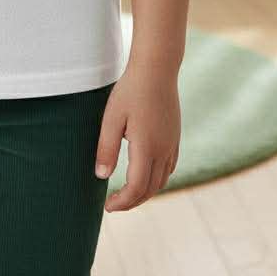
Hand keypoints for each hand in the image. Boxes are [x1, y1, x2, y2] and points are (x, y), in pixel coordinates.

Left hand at [94, 62, 179, 211]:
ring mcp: (172, 144)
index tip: (107, 206)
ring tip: (127, 193)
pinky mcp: (175, 137)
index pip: (136, 188)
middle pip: (151, 189)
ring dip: (145, 192)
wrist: (157, 69)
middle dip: (132, 201)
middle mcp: (163, 150)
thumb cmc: (131, 91)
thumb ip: (106, 148)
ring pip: (162, 180)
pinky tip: (145, 175)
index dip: (122, 202)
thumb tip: (101, 176)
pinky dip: (157, 179)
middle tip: (113, 204)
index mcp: (147, 148)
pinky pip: (169, 168)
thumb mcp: (112, 118)